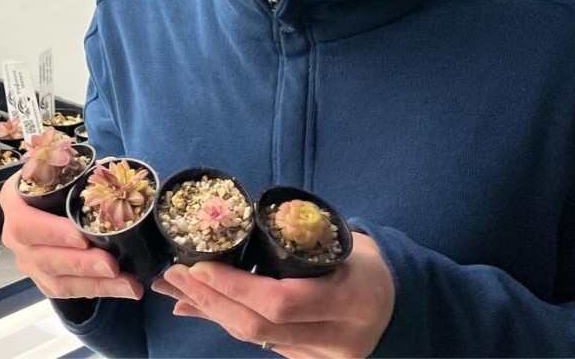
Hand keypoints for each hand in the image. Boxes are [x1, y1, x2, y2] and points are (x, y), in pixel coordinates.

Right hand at [0, 171, 142, 299]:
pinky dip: (97, 289)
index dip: (53, 233)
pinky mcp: (43, 278)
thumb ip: (80, 166)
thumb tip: (109, 168)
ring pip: (57, 281)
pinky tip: (124, 288)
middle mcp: (16, 235)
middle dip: (81, 264)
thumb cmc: (59, 174)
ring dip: (95, 284)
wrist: (51, 191)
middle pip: (44, 258)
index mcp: (15, 201)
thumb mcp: (63, 163)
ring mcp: (28, 260)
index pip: (26, 223)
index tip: (82, 238)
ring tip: (128, 284)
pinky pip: (67, 290)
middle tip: (112, 265)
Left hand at [151, 232, 393, 357]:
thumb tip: (243, 230)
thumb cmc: (369, 262)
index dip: (237, 287)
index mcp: (349, 299)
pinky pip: (260, 344)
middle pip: (260, 328)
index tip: (201, 266)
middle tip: (174, 275)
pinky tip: (199, 308)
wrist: (401, 306)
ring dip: (210, 313)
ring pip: (255, 340)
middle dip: (211, 301)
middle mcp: (336, 339)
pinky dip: (227, 322)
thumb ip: (298, 239)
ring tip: (175, 290)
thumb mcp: (342, 242)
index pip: (282, 301)